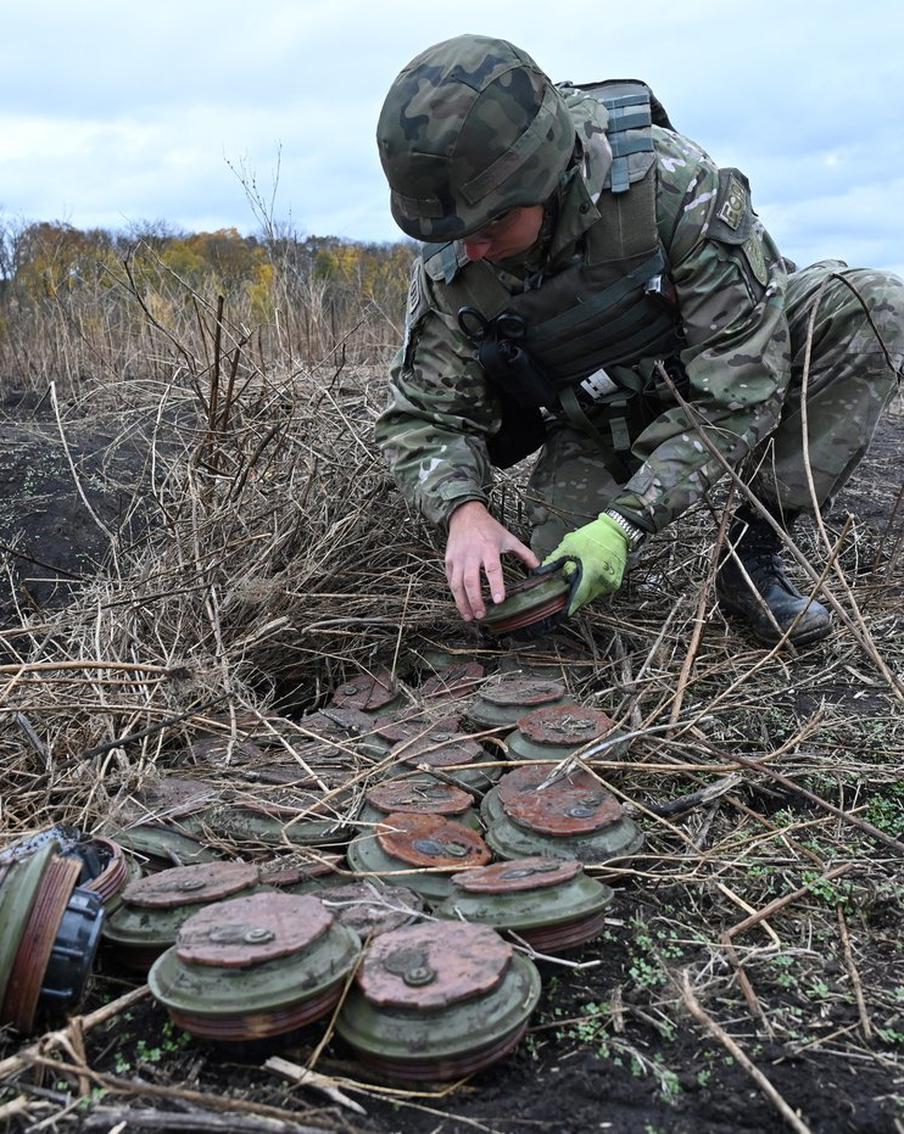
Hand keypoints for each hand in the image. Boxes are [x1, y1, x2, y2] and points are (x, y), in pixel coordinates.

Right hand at [445, 501, 538, 620]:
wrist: (465, 515)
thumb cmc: (488, 528)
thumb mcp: (508, 538)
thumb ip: (525, 554)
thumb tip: (539, 567)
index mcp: (488, 548)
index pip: (492, 569)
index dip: (496, 585)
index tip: (499, 600)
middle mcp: (472, 554)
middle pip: (471, 581)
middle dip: (476, 600)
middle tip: (482, 615)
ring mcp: (458, 558)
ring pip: (457, 584)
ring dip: (463, 602)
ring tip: (469, 616)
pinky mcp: (449, 561)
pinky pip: (450, 580)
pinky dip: (455, 594)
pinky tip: (461, 604)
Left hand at [543, 514, 628, 614]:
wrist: (618, 530)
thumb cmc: (594, 535)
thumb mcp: (569, 545)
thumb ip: (553, 561)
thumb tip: (541, 573)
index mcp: (591, 573)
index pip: (577, 598)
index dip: (567, 608)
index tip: (558, 615)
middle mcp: (603, 582)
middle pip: (583, 599)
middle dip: (572, 598)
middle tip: (562, 592)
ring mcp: (611, 584)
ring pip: (591, 596)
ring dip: (582, 591)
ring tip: (577, 578)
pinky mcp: (615, 583)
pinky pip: (598, 590)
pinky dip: (591, 586)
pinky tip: (588, 575)